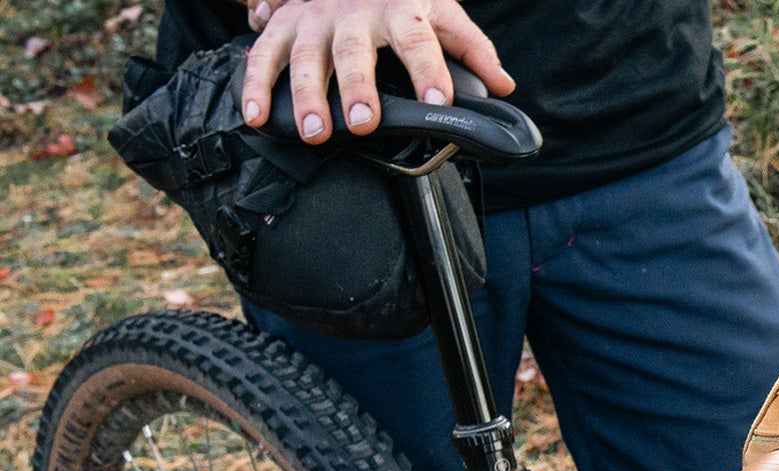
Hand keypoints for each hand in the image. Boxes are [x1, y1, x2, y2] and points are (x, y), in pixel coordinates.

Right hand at [240, 0, 513, 144]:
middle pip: (354, 51)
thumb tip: (503, 84)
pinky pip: (263, 55)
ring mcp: (314, 18)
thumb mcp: (441, 12)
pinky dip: (255, 86)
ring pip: (305, 56)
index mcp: (400, 9)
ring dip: (306, 95)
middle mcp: (353, 12)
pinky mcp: (282, 24)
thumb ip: (472, 48)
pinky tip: (258, 118)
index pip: (419, 40)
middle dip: (357, 88)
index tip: (438, 103)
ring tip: (315, 132)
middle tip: (363, 124)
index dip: (429, 71)